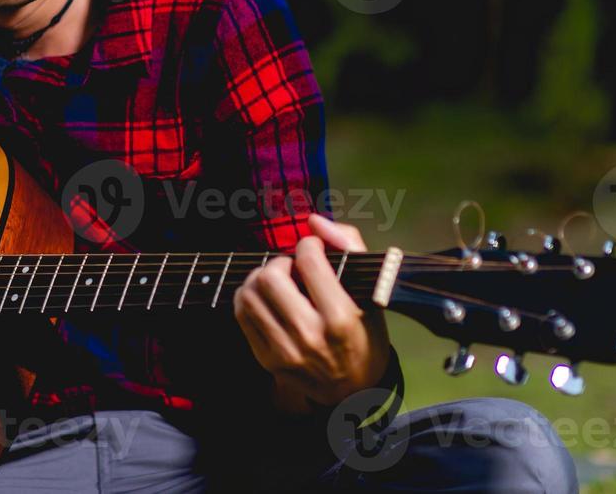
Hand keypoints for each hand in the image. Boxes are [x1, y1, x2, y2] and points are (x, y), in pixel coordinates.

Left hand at [233, 214, 391, 410]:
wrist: (356, 393)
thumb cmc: (365, 335)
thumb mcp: (373, 292)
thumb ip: (349, 246)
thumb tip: (314, 221)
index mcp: (341, 317)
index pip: (308, 261)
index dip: (309, 244)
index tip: (315, 250)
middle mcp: (310, 336)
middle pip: (271, 276)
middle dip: (280, 261)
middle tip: (293, 266)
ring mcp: (285, 351)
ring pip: (249, 295)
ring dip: (260, 277)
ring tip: (277, 281)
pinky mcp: (268, 360)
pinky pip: (242, 315)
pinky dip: (249, 297)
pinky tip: (267, 299)